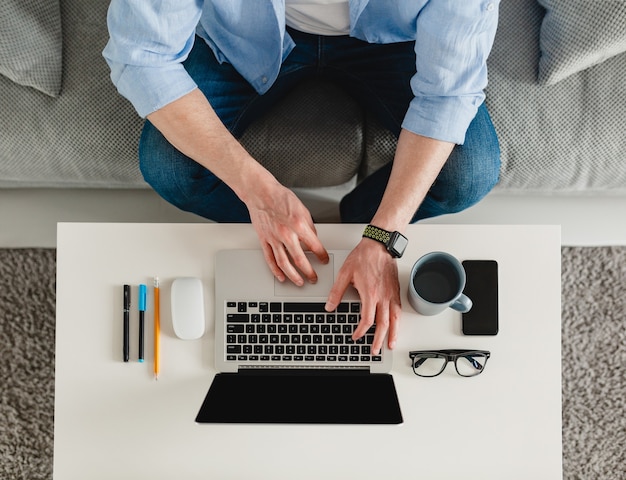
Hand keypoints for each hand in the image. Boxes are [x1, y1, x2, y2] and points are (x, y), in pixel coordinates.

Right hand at [246, 181, 328, 285]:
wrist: (260, 193)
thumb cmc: (280, 197)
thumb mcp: (303, 209)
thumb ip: (309, 226)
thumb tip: (313, 239)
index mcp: (299, 225)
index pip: (315, 246)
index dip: (322, 256)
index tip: (324, 260)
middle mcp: (286, 234)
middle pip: (300, 260)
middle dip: (309, 272)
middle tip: (313, 277)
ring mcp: (273, 238)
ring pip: (284, 263)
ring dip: (293, 276)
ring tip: (299, 282)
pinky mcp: (264, 240)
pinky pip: (270, 259)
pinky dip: (275, 270)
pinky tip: (281, 276)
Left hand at [325, 239, 401, 354]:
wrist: (379, 245)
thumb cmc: (364, 256)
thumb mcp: (345, 273)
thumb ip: (337, 292)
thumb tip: (330, 306)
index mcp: (370, 293)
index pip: (367, 320)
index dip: (361, 331)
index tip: (356, 336)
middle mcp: (383, 296)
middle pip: (383, 324)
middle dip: (378, 340)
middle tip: (374, 350)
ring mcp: (391, 294)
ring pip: (395, 319)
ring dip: (392, 334)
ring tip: (390, 344)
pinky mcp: (396, 291)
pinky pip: (399, 310)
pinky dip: (398, 322)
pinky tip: (396, 327)